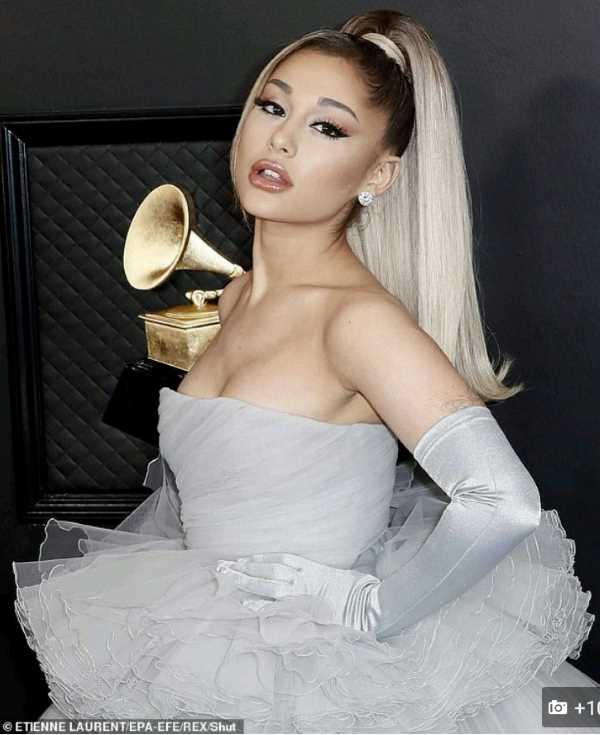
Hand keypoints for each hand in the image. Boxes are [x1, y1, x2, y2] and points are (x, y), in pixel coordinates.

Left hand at [215, 551, 378, 626]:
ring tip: (228, 578)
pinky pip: (277, 604)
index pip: (277, 559)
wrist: (361, 600)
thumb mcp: (327, 574)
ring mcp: (300, 590)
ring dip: (247, 581)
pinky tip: (245, 603)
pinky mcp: (301, 606)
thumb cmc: (347, 587)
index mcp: (306, 566)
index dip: (258, 559)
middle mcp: (300, 575)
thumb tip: (292, 574)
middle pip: (267, 569)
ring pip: (268, 583)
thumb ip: (309, 573)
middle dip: (245, 567)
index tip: (242, 558)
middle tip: (223, 566)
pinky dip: (260, 604)